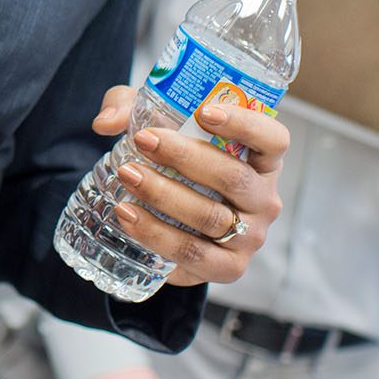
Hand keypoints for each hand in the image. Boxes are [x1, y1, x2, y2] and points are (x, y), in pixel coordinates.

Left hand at [90, 85, 287, 287]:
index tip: (204, 111)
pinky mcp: (227, 267)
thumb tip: (104, 123)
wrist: (173, 221)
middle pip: (235, 176)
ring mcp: (250, 237)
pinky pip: (194, 254)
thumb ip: (128, 111)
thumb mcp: (155, 126)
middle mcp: (264, 199)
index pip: (273, 140)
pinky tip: (127, 214)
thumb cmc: (175, 163)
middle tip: (143, 141)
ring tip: (126, 175)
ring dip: (165, 195)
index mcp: (262, 160)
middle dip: (184, 156)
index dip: (245, 124)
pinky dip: (157, 234)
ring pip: (212, 216)